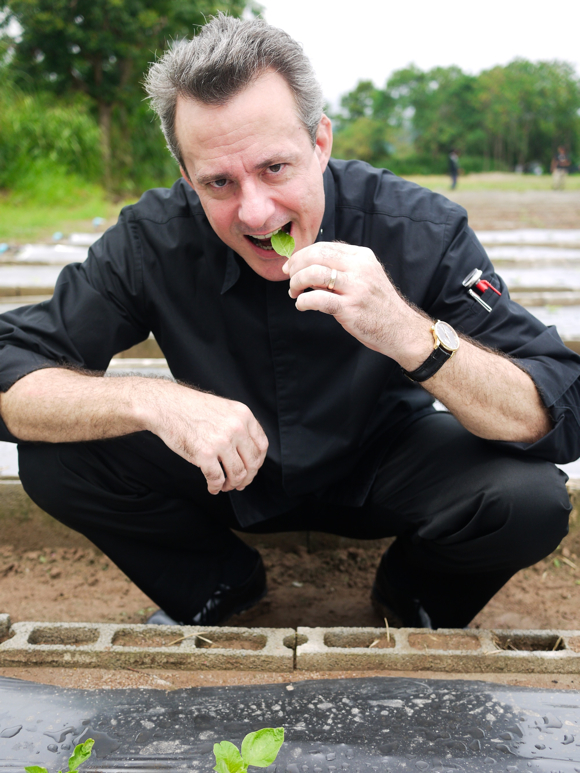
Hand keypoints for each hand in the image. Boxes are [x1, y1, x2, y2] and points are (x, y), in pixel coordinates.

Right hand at [145, 384, 268, 494]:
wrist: (167, 405)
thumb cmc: (192, 408)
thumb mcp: (225, 409)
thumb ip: (239, 426)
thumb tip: (248, 454)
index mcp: (244, 415)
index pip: (262, 446)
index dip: (258, 462)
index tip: (251, 469)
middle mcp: (236, 428)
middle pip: (252, 463)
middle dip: (247, 478)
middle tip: (240, 484)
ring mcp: (221, 441)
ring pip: (237, 474)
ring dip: (232, 484)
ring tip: (225, 486)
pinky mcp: (204, 454)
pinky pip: (217, 478)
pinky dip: (216, 487)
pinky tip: (213, 487)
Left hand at [284, 242, 430, 365]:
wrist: (400, 329)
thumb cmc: (378, 305)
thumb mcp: (365, 277)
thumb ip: (341, 269)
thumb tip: (308, 268)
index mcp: (362, 256)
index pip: (324, 247)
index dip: (302, 255)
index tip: (291, 265)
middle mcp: (359, 268)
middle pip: (316, 256)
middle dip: (296, 266)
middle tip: (289, 278)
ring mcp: (356, 288)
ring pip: (314, 274)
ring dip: (297, 283)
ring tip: (295, 293)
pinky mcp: (350, 308)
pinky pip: (317, 299)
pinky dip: (303, 301)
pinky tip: (302, 305)